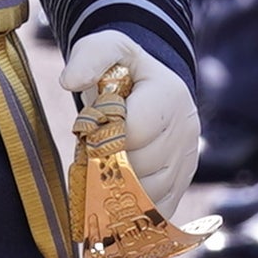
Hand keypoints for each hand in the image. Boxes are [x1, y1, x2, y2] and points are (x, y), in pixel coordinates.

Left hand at [65, 29, 204, 214]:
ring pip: (149, 193)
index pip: (134, 131)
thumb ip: (87, 57)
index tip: (89, 131)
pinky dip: (135, 208)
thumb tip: (70, 81)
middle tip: (93, 153)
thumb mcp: (105, 48)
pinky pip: (159, 209)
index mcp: (169, 95)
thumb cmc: (121, 69)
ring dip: (119, 188)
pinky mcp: (183, 182)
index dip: (103, 136)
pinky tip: (117, 195)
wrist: (146, 87)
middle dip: (109, 164)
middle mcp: (186, 129)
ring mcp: (188, 159)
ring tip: (104, 169)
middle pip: (140, 167)